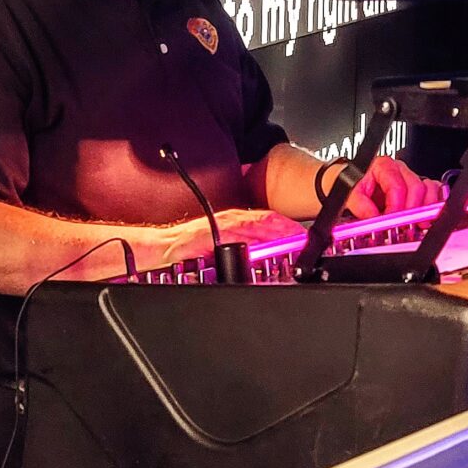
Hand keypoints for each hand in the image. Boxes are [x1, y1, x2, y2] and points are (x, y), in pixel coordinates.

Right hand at [162, 208, 306, 263]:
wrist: (163, 247)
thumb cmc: (192, 246)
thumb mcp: (222, 240)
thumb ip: (244, 242)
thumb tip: (267, 250)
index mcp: (236, 219)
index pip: (267, 218)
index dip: (287, 225)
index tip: (304, 234)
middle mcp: (230, 219)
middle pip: (265, 220)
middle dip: (286, 229)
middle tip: (304, 238)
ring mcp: (219, 226)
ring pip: (251, 226)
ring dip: (272, 233)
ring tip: (290, 241)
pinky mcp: (207, 236)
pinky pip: (231, 238)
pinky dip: (247, 242)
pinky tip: (259, 247)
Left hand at [343, 157, 444, 218]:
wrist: (344, 181)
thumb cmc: (349, 183)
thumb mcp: (348, 192)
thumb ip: (359, 204)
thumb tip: (373, 216)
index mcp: (383, 165)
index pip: (397, 186)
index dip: (396, 207)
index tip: (390, 221)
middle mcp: (399, 169)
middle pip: (416, 187)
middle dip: (411, 210)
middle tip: (403, 225)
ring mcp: (409, 177)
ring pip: (428, 189)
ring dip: (425, 208)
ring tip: (418, 224)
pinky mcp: (415, 187)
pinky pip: (433, 191)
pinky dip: (433, 205)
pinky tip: (427, 217)